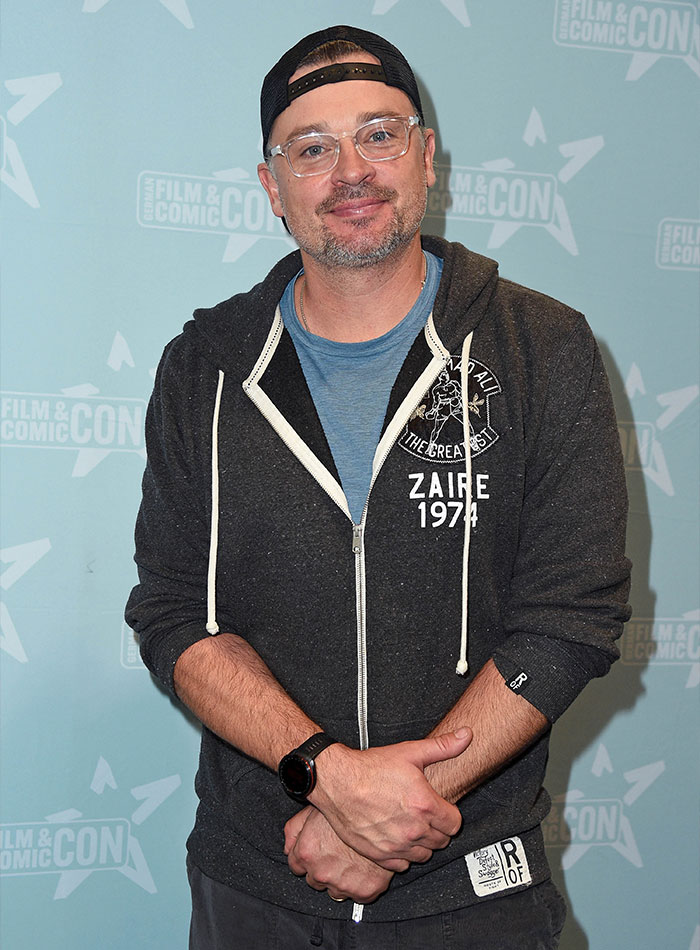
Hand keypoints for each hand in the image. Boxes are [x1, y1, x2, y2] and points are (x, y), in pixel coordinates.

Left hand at [284, 806, 393, 903]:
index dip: (306, 856)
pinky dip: (360, 884)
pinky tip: (364, 866)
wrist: (382, 813)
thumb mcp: (313, 809)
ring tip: (352, 858)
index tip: (317, 850)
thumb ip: (293, 829)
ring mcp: (343, 884)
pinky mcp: (365, 891)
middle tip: (337, 852)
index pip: (295, 866)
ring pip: (334, 891)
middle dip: (322, 869)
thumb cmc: (348, 808)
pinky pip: (358, 896)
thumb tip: (287, 848)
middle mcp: (321, 873)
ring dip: (340, 879)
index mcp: (306, 852)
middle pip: (314, 881)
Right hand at [309, 729, 471, 871]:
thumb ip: (443, 746)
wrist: (338, 782)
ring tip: (411, 826)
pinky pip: (402, 865)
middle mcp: (414, 829)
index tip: (440, 808)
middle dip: (437, 829)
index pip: (455, 824)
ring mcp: (396, 844)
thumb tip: (467, 735)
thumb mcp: (410, 752)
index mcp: (425, 805)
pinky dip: (403, 854)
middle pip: (441, 841)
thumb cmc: (371, 767)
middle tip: (424, 815)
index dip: (449, 814)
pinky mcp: (379, 854)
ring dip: (422, 843)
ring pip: (423, 855)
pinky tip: (396, 837)